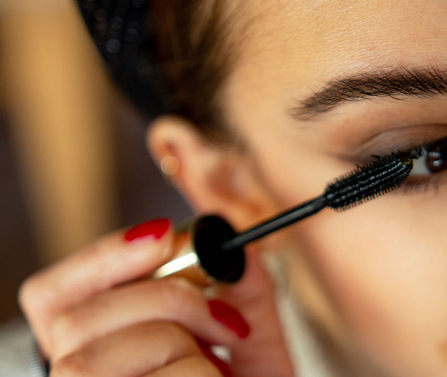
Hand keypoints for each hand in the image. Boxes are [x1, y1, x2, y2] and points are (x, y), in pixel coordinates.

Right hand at [19, 218, 295, 375]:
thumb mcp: (247, 337)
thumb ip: (243, 290)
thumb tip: (237, 252)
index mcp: (94, 348)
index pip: (49, 296)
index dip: (100, 257)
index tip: (164, 233)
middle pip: (76, 322)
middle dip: (166, 299)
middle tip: (224, 318)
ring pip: (100, 357)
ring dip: (183, 347)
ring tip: (218, 366)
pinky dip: (201, 375)